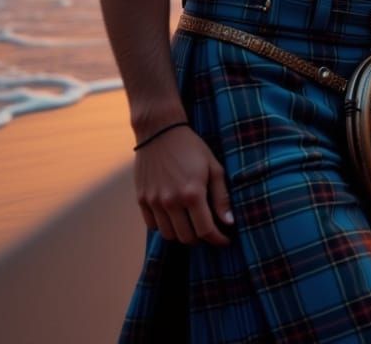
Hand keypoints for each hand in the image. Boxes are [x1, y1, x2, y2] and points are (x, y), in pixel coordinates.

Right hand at [134, 124, 232, 245]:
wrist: (160, 131)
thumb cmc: (192, 147)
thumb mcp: (213, 167)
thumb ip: (221, 196)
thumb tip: (229, 222)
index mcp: (192, 193)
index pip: (205, 230)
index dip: (217, 239)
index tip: (225, 239)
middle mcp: (171, 201)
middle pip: (187, 237)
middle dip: (201, 238)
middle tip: (209, 229)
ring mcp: (153, 202)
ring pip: (169, 235)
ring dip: (182, 234)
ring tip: (192, 223)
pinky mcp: (141, 200)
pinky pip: (153, 226)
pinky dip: (165, 226)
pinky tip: (175, 216)